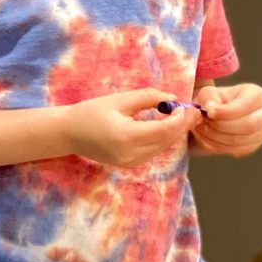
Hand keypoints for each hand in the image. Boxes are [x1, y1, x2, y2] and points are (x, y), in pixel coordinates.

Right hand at [62, 88, 199, 167]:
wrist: (67, 134)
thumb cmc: (90, 113)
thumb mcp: (119, 100)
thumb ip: (147, 97)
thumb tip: (172, 97)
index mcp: (126, 137)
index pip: (164, 130)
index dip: (179, 118)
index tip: (184, 105)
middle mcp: (131, 154)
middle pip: (166, 140)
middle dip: (182, 125)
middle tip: (194, 110)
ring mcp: (130, 162)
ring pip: (162, 147)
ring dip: (174, 132)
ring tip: (183, 116)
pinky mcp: (129, 164)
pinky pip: (153, 151)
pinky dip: (162, 138)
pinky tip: (165, 126)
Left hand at [193, 83, 261, 156]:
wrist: (217, 114)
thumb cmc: (215, 100)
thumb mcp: (209, 93)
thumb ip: (209, 98)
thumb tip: (211, 108)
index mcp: (257, 95)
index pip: (245, 106)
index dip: (225, 112)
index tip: (209, 113)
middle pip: (248, 126)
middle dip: (221, 126)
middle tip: (202, 122)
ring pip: (242, 140)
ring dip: (216, 137)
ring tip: (201, 129)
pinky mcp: (255, 144)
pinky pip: (238, 150)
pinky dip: (219, 146)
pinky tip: (208, 138)